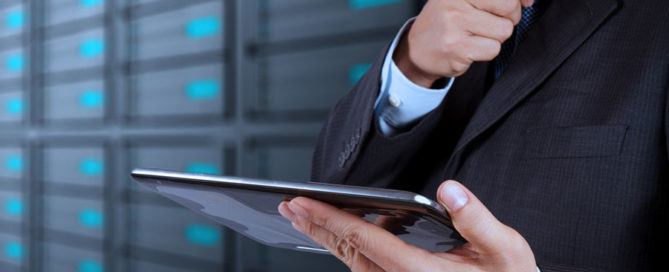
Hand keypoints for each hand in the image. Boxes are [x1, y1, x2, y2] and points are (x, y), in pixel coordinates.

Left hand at [277, 180, 536, 271]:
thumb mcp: (506, 251)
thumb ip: (477, 221)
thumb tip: (449, 190)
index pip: (363, 239)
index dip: (330, 217)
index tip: (302, 201)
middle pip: (347, 252)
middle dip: (316, 226)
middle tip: (288, 205)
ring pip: (351, 260)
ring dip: (326, 236)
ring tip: (303, 214)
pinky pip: (364, 266)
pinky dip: (347, 246)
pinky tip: (340, 232)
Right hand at [395, 0, 534, 86]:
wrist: (416, 49)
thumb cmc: (446, 22)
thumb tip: (530, 1)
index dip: (519, 0)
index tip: (526, 3)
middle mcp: (455, 2)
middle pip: (509, 8)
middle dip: (507, 19)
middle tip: (491, 24)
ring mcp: (455, 24)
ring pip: (503, 31)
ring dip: (495, 38)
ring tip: (475, 37)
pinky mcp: (457, 48)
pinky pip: (492, 49)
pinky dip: (485, 52)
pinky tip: (469, 48)